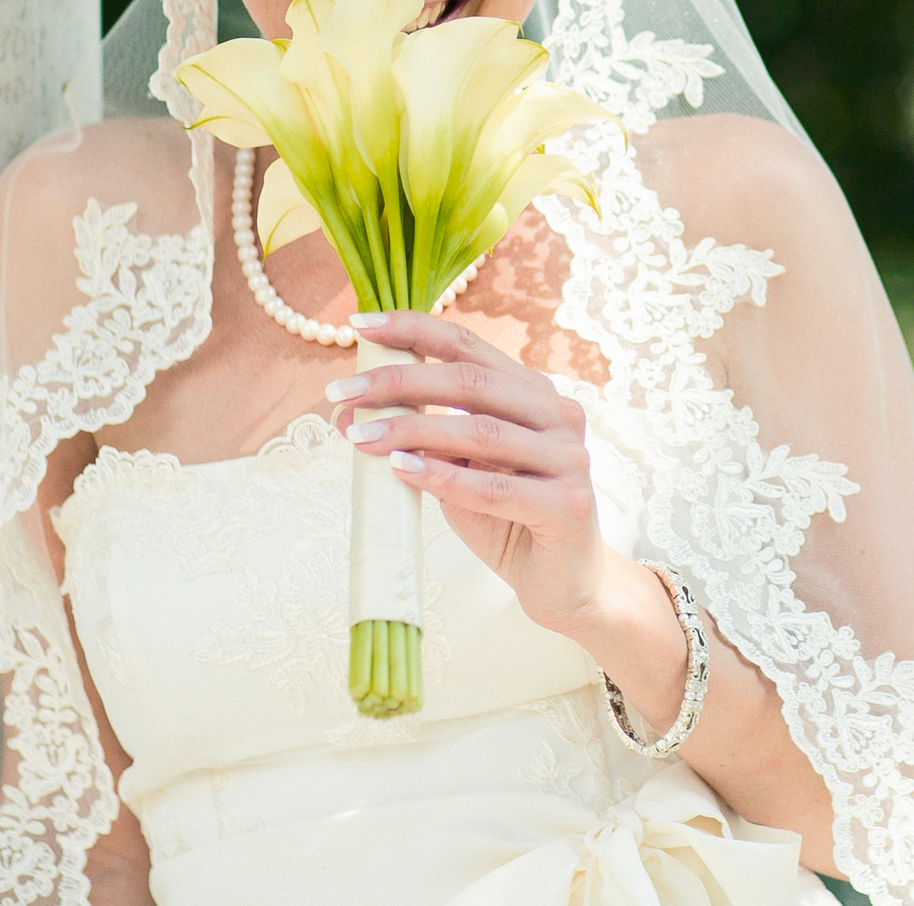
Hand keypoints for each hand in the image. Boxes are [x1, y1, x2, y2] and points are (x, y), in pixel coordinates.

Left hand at [326, 309, 612, 632]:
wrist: (563, 586)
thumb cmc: (508, 521)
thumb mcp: (459, 471)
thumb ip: (422, 440)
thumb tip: (348, 415)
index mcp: (533, 393)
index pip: (470, 346)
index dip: (414, 330)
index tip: (360, 328)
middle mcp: (558, 414)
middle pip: (471, 382)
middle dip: (400, 381)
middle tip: (343, 393)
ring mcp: (569, 457)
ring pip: (481, 431)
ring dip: (412, 430)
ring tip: (359, 437)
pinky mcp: (568, 504)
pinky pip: (496, 487)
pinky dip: (445, 476)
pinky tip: (403, 469)